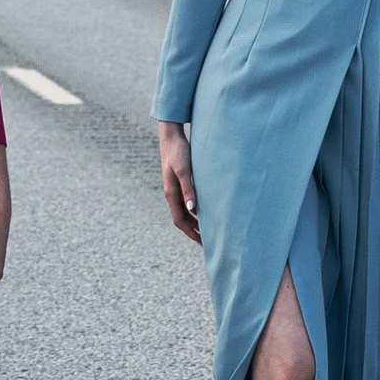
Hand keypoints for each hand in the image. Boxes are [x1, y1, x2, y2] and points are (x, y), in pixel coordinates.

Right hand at [158, 122, 200, 242]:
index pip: (180, 220)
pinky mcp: (179, 182)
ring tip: (206, 230)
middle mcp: (171, 193)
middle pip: (181, 218)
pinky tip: (203, 210)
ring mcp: (174, 188)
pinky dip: (194, 210)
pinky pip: (186, 202)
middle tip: (207, 241)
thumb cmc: (178, 151)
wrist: (171, 137)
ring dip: (193, 221)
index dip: (191, 232)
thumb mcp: (184, 170)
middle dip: (192, 231)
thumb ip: (188, 189)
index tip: (203, 242)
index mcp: (171, 193)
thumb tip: (193, 209)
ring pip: (183, 211)